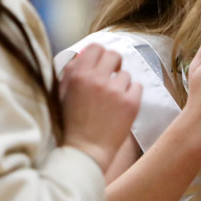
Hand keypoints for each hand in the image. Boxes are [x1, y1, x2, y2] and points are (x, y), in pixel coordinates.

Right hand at [59, 43, 141, 171]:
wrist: (84, 152)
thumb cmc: (70, 125)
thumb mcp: (62, 94)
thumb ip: (72, 71)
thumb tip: (84, 54)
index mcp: (78, 75)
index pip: (95, 47)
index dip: (99, 55)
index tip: (101, 64)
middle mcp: (97, 79)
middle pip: (114, 55)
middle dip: (113, 64)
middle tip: (111, 76)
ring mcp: (115, 91)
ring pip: (125, 73)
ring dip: (120, 84)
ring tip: (111, 100)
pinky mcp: (131, 103)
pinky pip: (137, 86)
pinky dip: (131, 94)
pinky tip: (121, 106)